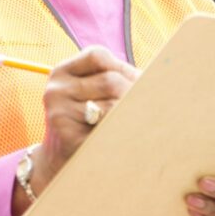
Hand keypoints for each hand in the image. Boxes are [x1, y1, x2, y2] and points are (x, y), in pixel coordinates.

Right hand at [36, 45, 139, 185]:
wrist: (57, 160)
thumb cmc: (84, 120)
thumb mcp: (87, 92)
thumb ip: (112, 78)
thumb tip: (158, 75)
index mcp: (61, 72)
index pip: (97, 56)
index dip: (122, 67)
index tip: (134, 82)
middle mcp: (56, 90)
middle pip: (111, 81)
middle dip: (132, 93)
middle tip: (142, 107)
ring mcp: (60, 114)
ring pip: (113, 106)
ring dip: (128, 115)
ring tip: (131, 122)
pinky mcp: (69, 138)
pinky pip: (108, 130)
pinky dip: (121, 132)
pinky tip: (122, 136)